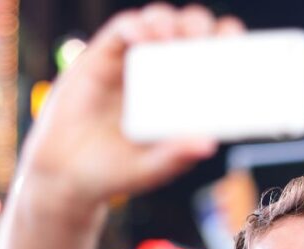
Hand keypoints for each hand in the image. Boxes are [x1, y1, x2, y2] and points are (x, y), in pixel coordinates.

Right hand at [17, 4, 243, 214]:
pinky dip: (136, 26)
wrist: (68, 173)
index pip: (215, 56)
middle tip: (205, 42)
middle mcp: (164, 72)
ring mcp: (134, 61)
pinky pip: (124, 28)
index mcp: (185, 94)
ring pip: (160, 22)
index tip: (235, 46)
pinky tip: (142, 37)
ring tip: (173, 38)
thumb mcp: (153, 167)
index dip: (227, 43)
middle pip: (191, 31)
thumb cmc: (118, 171)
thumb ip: (177, 155)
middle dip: (201, 27)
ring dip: (170, 22)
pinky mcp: (104, 56)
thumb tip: (208, 144)